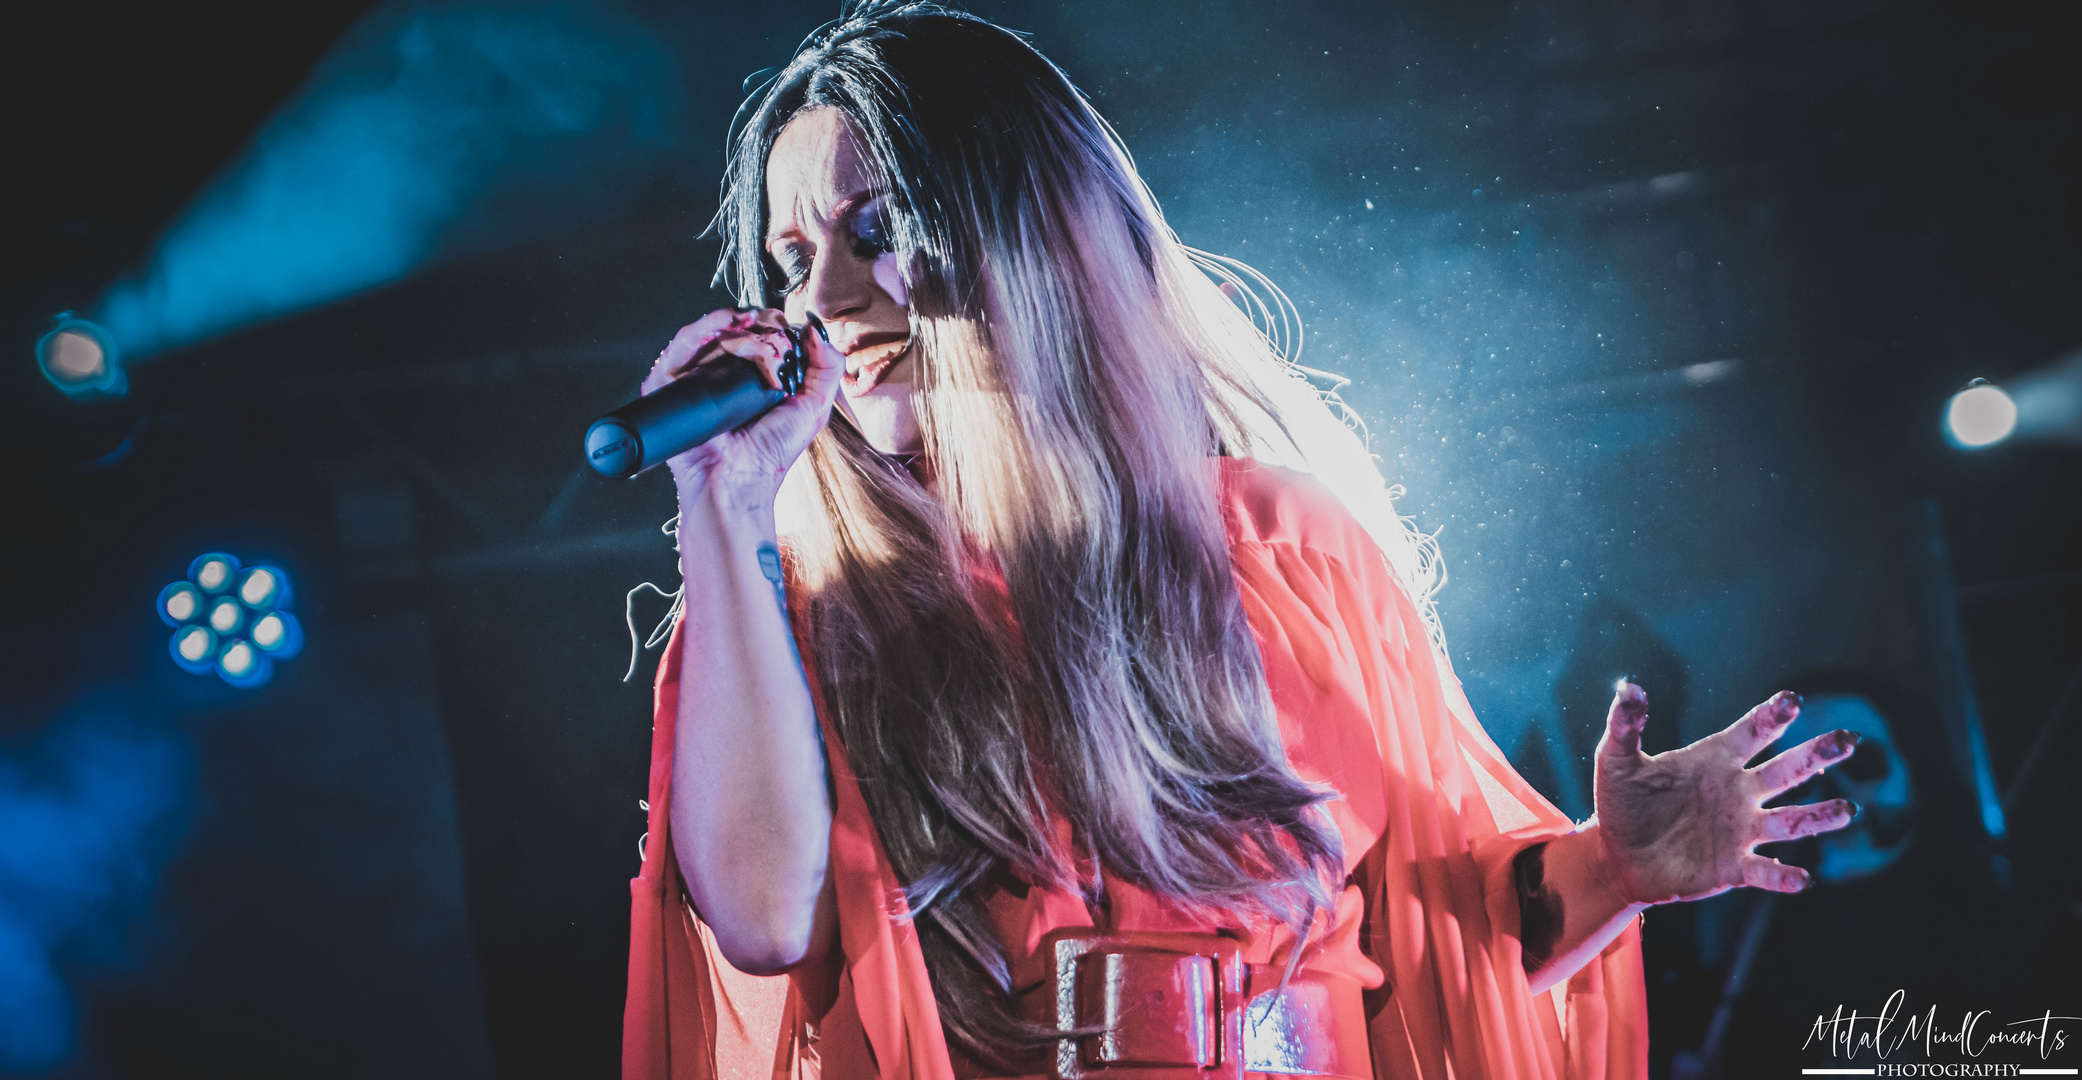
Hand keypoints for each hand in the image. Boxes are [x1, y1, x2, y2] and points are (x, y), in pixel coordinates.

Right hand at [639, 307, 844, 497]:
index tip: (783, 326)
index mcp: (754, 376)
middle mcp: (724, 374)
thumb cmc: (770, 453)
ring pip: (709, 333)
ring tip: (748, 327)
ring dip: (731, 324)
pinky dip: (699, 331)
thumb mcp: (814, 407)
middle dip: (755, 324)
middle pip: (734, 328)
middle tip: (769, 335)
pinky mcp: (669, 385)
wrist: (736, 481)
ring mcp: (696, 378)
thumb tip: (814, 329)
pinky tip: (718, 327)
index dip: (772, 324)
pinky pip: (680, 347)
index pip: (760, 333)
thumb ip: (827, 367)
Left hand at [1591, 682, 1859, 903]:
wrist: (1616, 856)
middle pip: (1786, 770)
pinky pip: (1766, 870)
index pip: (1752, 733)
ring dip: (1819, 817)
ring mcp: (1741, 829)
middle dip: (1816, 755)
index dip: (1772, 717)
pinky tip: (1802, 878)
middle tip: (1847, 740)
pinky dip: (1784, 876)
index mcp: (1715, 759)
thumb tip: (1628, 688)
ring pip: (1790, 821)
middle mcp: (1738, 791)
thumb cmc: (1621, 804)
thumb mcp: (1615, 761)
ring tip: (1847, 811)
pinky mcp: (1734, 867)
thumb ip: (1625, 725)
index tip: (1792, 700)